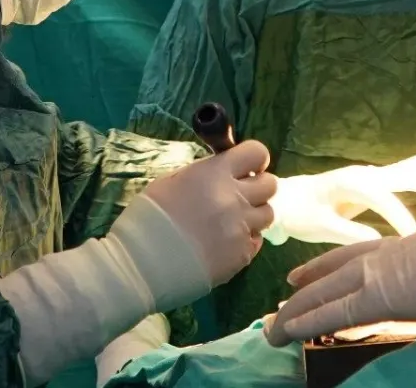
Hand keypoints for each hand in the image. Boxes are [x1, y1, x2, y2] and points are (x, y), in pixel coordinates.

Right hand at [142, 140, 277, 285]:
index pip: (256, 152)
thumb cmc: (148, 217)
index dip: (254, 159)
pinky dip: (245, 239)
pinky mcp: (243, 255)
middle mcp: (235, 197)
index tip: (248, 168)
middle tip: (241, 195)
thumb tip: (219, 173)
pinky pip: (256, 241)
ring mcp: (242, 228)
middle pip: (270, 184)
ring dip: (254, 215)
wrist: (144, 263)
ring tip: (232, 222)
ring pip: (268, 214)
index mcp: (215, 173)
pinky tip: (224, 243)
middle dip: (258, 187)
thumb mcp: (171, 181)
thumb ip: (202, 174)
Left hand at [263, 139, 415, 346]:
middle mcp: (388, 257)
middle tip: (285, 293)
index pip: (363, 253)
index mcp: (411, 249)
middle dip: (309, 283)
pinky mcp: (382, 296)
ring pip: (326, 293)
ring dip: (297, 311)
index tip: (316, 269)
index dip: (336, 262)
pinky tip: (284, 331)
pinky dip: (306, 323)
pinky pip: (333, 313)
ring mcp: (381, 275)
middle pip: (337, 270)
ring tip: (272, 326)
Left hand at [266, 146, 415, 244]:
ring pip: (400, 172)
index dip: (399, 219)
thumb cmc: (299, 212)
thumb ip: (348, 232)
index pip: (382, 199)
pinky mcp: (367, 188)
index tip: (414, 239)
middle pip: (399, 175)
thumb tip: (380, 244)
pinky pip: (395, 182)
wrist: (284, 201)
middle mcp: (361, 176)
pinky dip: (414, 176)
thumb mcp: (319, 226)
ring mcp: (365, 180)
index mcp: (349, 183)